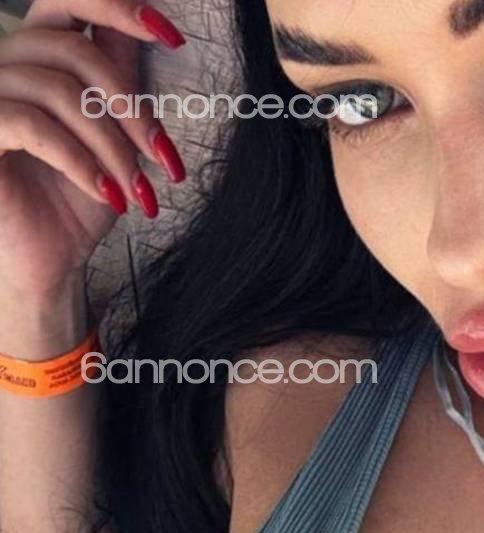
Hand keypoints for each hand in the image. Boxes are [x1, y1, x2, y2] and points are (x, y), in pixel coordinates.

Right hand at [0, 0, 186, 304]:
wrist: (49, 261)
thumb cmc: (78, 200)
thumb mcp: (114, 136)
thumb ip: (121, 82)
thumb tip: (153, 26)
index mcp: (38, 54)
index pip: (68, 0)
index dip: (117, 6)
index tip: (172, 36)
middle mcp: (6, 64)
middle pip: (74, 49)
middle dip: (130, 108)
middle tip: (163, 159)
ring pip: (59, 92)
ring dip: (113, 147)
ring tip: (138, 192)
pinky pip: (33, 126)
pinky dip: (81, 162)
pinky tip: (108, 195)